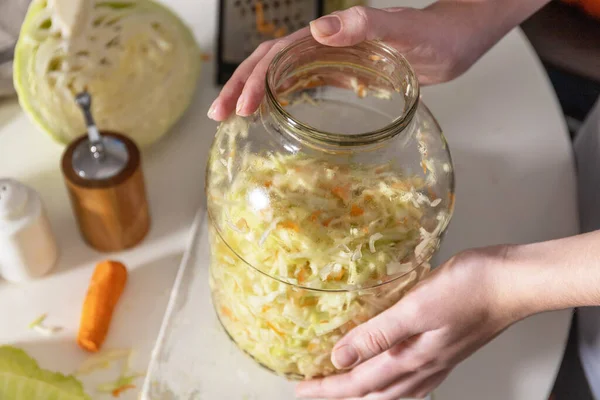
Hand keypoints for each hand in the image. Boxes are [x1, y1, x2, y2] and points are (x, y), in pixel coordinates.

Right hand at [208, 3, 491, 121]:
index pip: (278, 55)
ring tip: (234, 118)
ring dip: (255, 95)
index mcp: (329, 35)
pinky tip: (272, 116)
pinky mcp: (340, 74)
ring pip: (281, 76)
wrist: (451, 43)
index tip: (242, 108)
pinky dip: (281, 100)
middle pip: (269, 63)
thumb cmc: (432, 36)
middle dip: (241, 87)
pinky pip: (302, 86)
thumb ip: (365, 24)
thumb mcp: (402, 30)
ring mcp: (329, 61)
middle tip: (218, 116)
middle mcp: (323, 46)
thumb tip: (320, 29)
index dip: (256, 80)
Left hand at [296, 246, 525, 398]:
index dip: (325, 388)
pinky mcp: (445, 349)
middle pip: (371, 393)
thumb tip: (340, 358)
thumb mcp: (416, 307)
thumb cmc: (470, 289)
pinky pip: (410, 380)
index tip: (299, 387)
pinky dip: (389, 384)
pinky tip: (389, 376)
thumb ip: (378, 334)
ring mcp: (436, 361)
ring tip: (343, 386)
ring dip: (362, 391)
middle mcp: (422, 368)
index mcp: (410, 359)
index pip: (356, 383)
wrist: (512, 283)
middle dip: (339, 394)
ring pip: (391, 391)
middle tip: (313, 388)